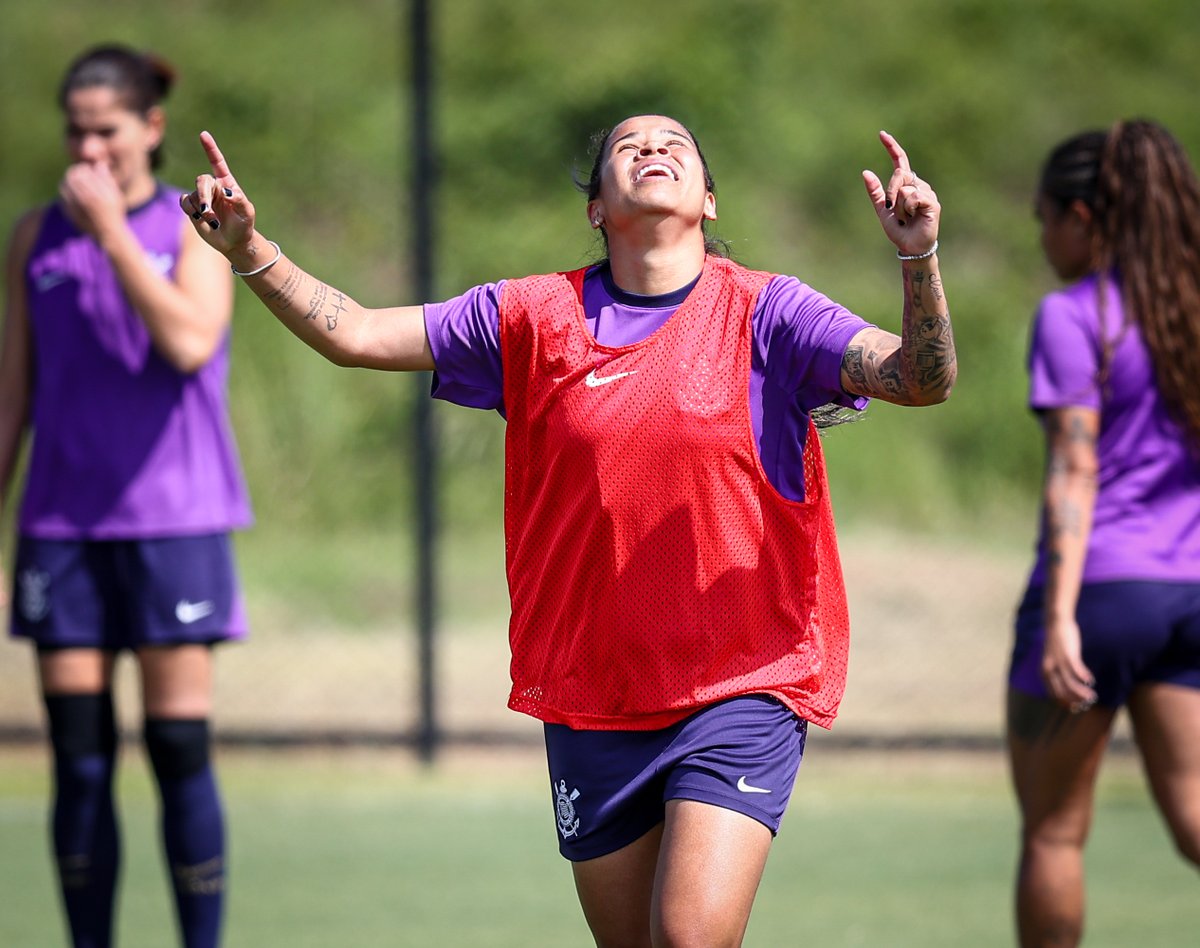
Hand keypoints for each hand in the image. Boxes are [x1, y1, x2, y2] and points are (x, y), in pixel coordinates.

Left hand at [59, 162, 126, 239]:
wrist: (107, 233)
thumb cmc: (114, 212)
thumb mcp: (115, 195)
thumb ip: (106, 179)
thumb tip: (98, 164)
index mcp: (94, 194)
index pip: (81, 171)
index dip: (84, 169)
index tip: (89, 171)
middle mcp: (83, 200)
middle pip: (71, 177)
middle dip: (75, 174)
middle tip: (81, 176)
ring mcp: (73, 206)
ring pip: (64, 185)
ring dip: (69, 182)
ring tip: (76, 184)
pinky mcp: (68, 211)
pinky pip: (62, 196)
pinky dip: (65, 192)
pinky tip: (73, 194)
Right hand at [180, 131, 257, 258]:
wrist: (234, 242)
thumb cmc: (243, 225)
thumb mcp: (247, 212)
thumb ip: (239, 199)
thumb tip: (225, 190)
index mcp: (227, 183)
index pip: (217, 162)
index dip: (210, 148)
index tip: (203, 135)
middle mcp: (213, 187)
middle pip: (201, 181)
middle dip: (203, 196)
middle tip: (207, 211)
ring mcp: (201, 197)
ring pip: (192, 195)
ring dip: (202, 210)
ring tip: (214, 221)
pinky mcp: (192, 208)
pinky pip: (184, 202)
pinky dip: (191, 212)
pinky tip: (201, 219)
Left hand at [861, 131, 939, 256]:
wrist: (910, 247)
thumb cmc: (899, 230)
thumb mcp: (882, 210)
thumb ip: (875, 192)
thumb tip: (865, 172)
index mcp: (906, 185)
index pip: (900, 162)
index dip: (892, 147)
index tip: (881, 134)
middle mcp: (918, 185)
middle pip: (899, 174)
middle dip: (890, 191)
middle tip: (891, 209)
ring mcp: (927, 192)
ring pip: (904, 188)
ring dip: (899, 206)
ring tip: (906, 218)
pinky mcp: (932, 202)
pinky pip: (913, 197)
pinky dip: (908, 209)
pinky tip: (914, 217)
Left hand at [1040, 616, 1097, 712]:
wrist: (1056, 623)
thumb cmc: (1057, 643)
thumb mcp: (1053, 660)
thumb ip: (1058, 671)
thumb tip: (1068, 683)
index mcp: (1045, 672)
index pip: (1054, 693)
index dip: (1065, 702)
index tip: (1076, 708)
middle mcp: (1049, 669)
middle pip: (1063, 691)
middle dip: (1075, 700)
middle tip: (1087, 703)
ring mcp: (1058, 663)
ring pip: (1071, 684)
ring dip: (1082, 692)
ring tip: (1092, 696)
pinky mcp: (1068, 655)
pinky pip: (1077, 670)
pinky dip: (1084, 677)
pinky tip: (1091, 681)